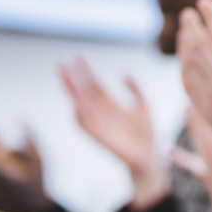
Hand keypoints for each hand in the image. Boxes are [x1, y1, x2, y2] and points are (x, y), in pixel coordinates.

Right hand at [59, 57, 168, 210]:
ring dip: (72, 92)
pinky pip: (86, 126)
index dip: (86, 70)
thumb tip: (124, 72)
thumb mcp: (144, 106)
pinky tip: (76, 104)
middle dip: (73, 79)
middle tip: (62, 64)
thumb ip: (136, 89)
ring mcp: (99, 125)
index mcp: (110, 104)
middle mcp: (101, 113)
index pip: (95, 84)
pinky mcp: (100, 138)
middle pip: (84, 92)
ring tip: (65, 78)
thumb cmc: (146, 133)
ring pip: (81, 105)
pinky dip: (80, 117)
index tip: (77, 55)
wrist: (148, 156)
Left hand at [177, 0, 211, 164]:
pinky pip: (188, 85)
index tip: (205, 2)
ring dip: (185, 44)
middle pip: (201, 45)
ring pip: (190, 64)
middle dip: (193, 25)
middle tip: (189, 14)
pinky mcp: (206, 113)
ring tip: (184, 32)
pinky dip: (184, 68)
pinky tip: (184, 59)